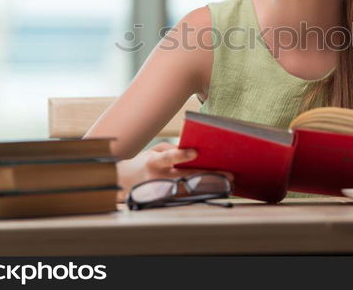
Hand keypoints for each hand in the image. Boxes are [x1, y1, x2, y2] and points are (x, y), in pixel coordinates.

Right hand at [116, 142, 233, 202]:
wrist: (124, 184)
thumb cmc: (144, 163)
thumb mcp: (153, 151)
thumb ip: (171, 150)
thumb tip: (193, 151)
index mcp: (152, 163)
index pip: (167, 158)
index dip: (181, 155)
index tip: (195, 152)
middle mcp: (157, 179)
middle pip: (185, 178)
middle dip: (208, 175)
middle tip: (229, 174)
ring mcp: (161, 193)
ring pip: (189, 191)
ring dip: (209, 187)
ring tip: (228, 183)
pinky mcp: (165, 202)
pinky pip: (187, 198)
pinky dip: (202, 194)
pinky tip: (217, 190)